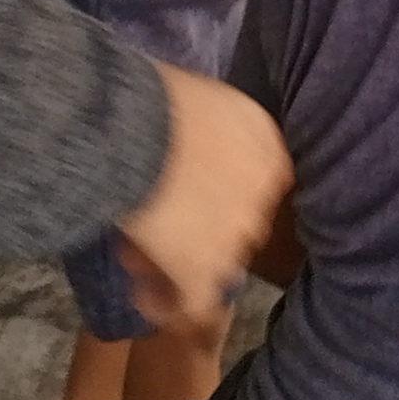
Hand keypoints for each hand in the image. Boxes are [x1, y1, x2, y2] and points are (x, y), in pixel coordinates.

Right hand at [112, 63, 291, 325]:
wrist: (132, 127)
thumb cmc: (152, 95)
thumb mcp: (201, 94)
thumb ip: (210, 123)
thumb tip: (188, 135)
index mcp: (266, 145)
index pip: (254, 180)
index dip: (217, 191)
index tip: (181, 191)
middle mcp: (262, 193)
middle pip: (234, 221)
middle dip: (195, 226)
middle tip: (154, 222)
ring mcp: (235, 237)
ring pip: (213, 264)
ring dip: (175, 262)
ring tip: (133, 256)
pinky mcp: (201, 272)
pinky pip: (192, 303)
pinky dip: (167, 305)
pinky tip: (143, 300)